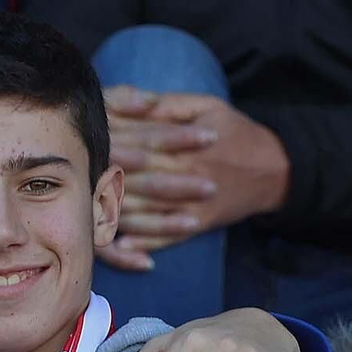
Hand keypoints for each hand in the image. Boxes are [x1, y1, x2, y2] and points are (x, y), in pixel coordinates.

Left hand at [100, 90, 289, 271]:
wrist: (275, 168)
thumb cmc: (236, 132)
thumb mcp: (207, 106)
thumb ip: (170, 105)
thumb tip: (135, 103)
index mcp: (186, 144)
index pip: (142, 143)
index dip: (113, 144)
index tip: (87, 145)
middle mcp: (187, 174)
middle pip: (139, 179)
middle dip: (106, 182)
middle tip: (75, 185)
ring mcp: (192, 203)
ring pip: (149, 211)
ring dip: (118, 216)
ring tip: (88, 219)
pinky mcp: (199, 224)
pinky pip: (168, 237)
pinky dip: (145, 244)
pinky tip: (122, 249)